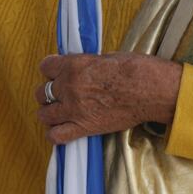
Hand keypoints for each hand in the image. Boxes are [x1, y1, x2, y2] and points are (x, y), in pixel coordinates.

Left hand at [35, 52, 182, 143]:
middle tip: (59, 96)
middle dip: (49, 94)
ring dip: (50, 114)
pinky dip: (55, 135)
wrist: (150, 89)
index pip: (45, 67)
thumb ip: (86, 65)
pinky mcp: (84, 127)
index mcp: (73, 65)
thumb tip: (81, 70)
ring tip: (59, 114)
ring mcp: (74, 108)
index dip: (51, 71)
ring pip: (44, 114)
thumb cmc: (134, 69)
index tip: (56, 74)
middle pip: (42, 92)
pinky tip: (62, 130)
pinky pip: (57, 136)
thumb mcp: (104, 58)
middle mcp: (69, 86)